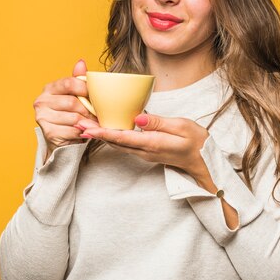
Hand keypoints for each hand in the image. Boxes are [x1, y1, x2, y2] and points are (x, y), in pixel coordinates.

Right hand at [33, 60, 95, 155]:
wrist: (62, 139)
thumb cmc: (71, 114)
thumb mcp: (75, 95)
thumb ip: (78, 80)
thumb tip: (81, 62)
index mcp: (49, 88)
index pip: (69, 83)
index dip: (85, 89)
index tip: (96, 96)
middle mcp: (41, 101)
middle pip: (72, 102)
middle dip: (89, 109)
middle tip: (98, 113)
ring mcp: (42, 118)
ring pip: (74, 117)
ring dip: (88, 121)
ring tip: (95, 123)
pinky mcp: (48, 133)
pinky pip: (73, 130)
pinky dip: (83, 132)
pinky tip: (85, 131)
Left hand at [77, 114, 210, 179]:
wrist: (202, 161)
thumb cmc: (195, 141)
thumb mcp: (181, 127)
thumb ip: (158, 123)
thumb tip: (138, 118)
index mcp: (152, 143)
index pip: (123, 137)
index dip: (103, 132)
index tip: (88, 127)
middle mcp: (144, 151)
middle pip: (115, 141)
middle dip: (95, 133)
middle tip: (77, 123)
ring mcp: (144, 153)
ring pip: (117, 144)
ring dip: (100, 135)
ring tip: (84, 125)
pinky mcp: (144, 152)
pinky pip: (124, 145)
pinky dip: (111, 137)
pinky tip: (103, 130)